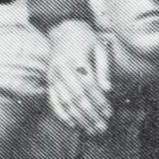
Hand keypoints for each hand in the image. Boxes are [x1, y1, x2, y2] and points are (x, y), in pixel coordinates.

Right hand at [45, 19, 113, 134]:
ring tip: (91, 130)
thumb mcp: (99, 47)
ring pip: (66, 102)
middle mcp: (62, 68)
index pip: (89, 85)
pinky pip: (53, 101)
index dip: (99, 101)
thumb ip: (104, 68)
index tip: (109, 113)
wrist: (62, 28)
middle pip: (77, 97)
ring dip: (79, 118)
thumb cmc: (85, 38)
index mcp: (76, 58)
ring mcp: (53, 76)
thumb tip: (108, 90)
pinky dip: (62, 114)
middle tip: (102, 128)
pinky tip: (73, 125)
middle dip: (91, 115)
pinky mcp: (48, 81)